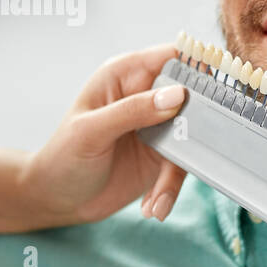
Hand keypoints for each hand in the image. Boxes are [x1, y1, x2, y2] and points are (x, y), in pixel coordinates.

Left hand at [18, 43, 189, 226]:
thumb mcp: (91, 131)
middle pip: (192, 97)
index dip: (195, 69)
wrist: (56, 199)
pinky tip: (152, 208)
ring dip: (177, 173)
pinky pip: (181, 168)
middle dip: (199, 126)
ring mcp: (156, 127)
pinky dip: (170, 189)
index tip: (210, 94)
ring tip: (156, 202)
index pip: (171, 57)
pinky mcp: (161, 157)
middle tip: (192, 154)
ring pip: (192, 137)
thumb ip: (132, 110)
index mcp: (125, 75)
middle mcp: (145, 97)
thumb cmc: (62, 157)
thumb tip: (177, 95)